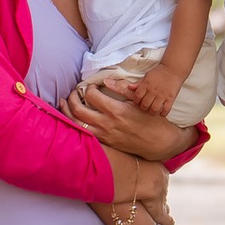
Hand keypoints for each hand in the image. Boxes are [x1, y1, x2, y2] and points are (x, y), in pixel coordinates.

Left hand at [67, 80, 192, 158]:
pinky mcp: (105, 144)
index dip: (88, 88)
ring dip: (67, 113)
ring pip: (76, 125)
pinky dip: (75, 125)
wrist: (159, 143)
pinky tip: (73, 118)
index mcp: (116, 111)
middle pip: (78, 110)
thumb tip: (106, 80)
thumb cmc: (151, 120)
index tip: (92, 86)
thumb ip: (122, 89)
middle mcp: (107, 124)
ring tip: (64, 104)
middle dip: (71, 98)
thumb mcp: (139, 101)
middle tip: (74, 93)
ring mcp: (104, 136)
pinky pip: (83, 134)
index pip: (90, 95)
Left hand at [127, 63, 185, 118]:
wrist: (173, 69)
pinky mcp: (171, 98)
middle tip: (145, 107)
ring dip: (152, 112)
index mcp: (146, 84)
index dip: (136, 101)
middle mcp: (153, 90)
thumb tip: (129, 87)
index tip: (138, 102)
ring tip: (153, 110)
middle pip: (145, 105)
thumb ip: (138, 83)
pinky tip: (161, 112)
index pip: (137, 96)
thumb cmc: (159, 73)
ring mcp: (162, 95)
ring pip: (154, 109)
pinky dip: (163, 113)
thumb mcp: (147, 76)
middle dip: (143, 108)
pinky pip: (166, 109)